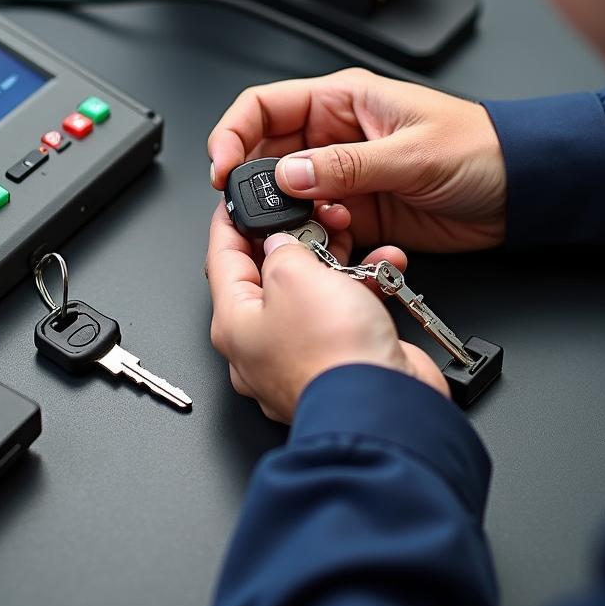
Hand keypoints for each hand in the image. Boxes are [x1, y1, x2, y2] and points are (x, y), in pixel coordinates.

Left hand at [206, 201, 448, 421]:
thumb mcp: (295, 276)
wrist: (384, 404)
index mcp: (234, 324)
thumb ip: (281, 250)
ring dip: (335, 264)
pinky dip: (361, 291)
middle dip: (292, 241)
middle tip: (307, 217)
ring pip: (310, 295)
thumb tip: (280, 243)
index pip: (220, 259)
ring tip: (351, 242)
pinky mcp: (338, 363)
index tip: (233, 201)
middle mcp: (261, 346)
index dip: (228, 223)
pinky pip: (343, 316)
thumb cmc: (332, 355)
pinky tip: (381, 273)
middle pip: (267, 277)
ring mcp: (299, 358)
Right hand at [208, 68, 506, 252]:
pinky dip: (318, 239)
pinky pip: (319, 226)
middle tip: (257, 213)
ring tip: (315, 227)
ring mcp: (346, 176)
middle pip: (268, 156)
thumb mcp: (411, 153)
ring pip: (290, 198)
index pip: (265, 107)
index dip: (234, 134)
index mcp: (343, 101)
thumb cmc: (480, 147)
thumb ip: (346, 166)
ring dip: (292, 218)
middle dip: (258, 186)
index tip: (222, 168)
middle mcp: (336, 137)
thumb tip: (288, 175)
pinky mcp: (360, 211)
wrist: (522, 191)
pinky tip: (337, 242)